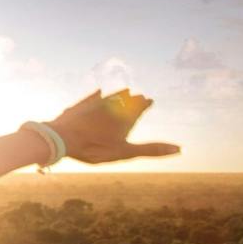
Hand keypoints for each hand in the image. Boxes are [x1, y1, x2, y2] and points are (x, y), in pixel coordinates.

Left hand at [40, 89, 180, 164]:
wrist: (61, 138)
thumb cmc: (95, 148)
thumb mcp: (125, 152)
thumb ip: (152, 150)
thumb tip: (181, 148)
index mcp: (125, 117)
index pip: (140, 107)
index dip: (145, 104)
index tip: (150, 100)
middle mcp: (111, 107)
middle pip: (126, 101)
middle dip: (134, 99)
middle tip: (139, 97)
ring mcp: (94, 105)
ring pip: (110, 97)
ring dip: (119, 95)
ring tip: (125, 91)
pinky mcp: (80, 106)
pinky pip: (91, 97)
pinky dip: (98, 95)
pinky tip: (99, 91)